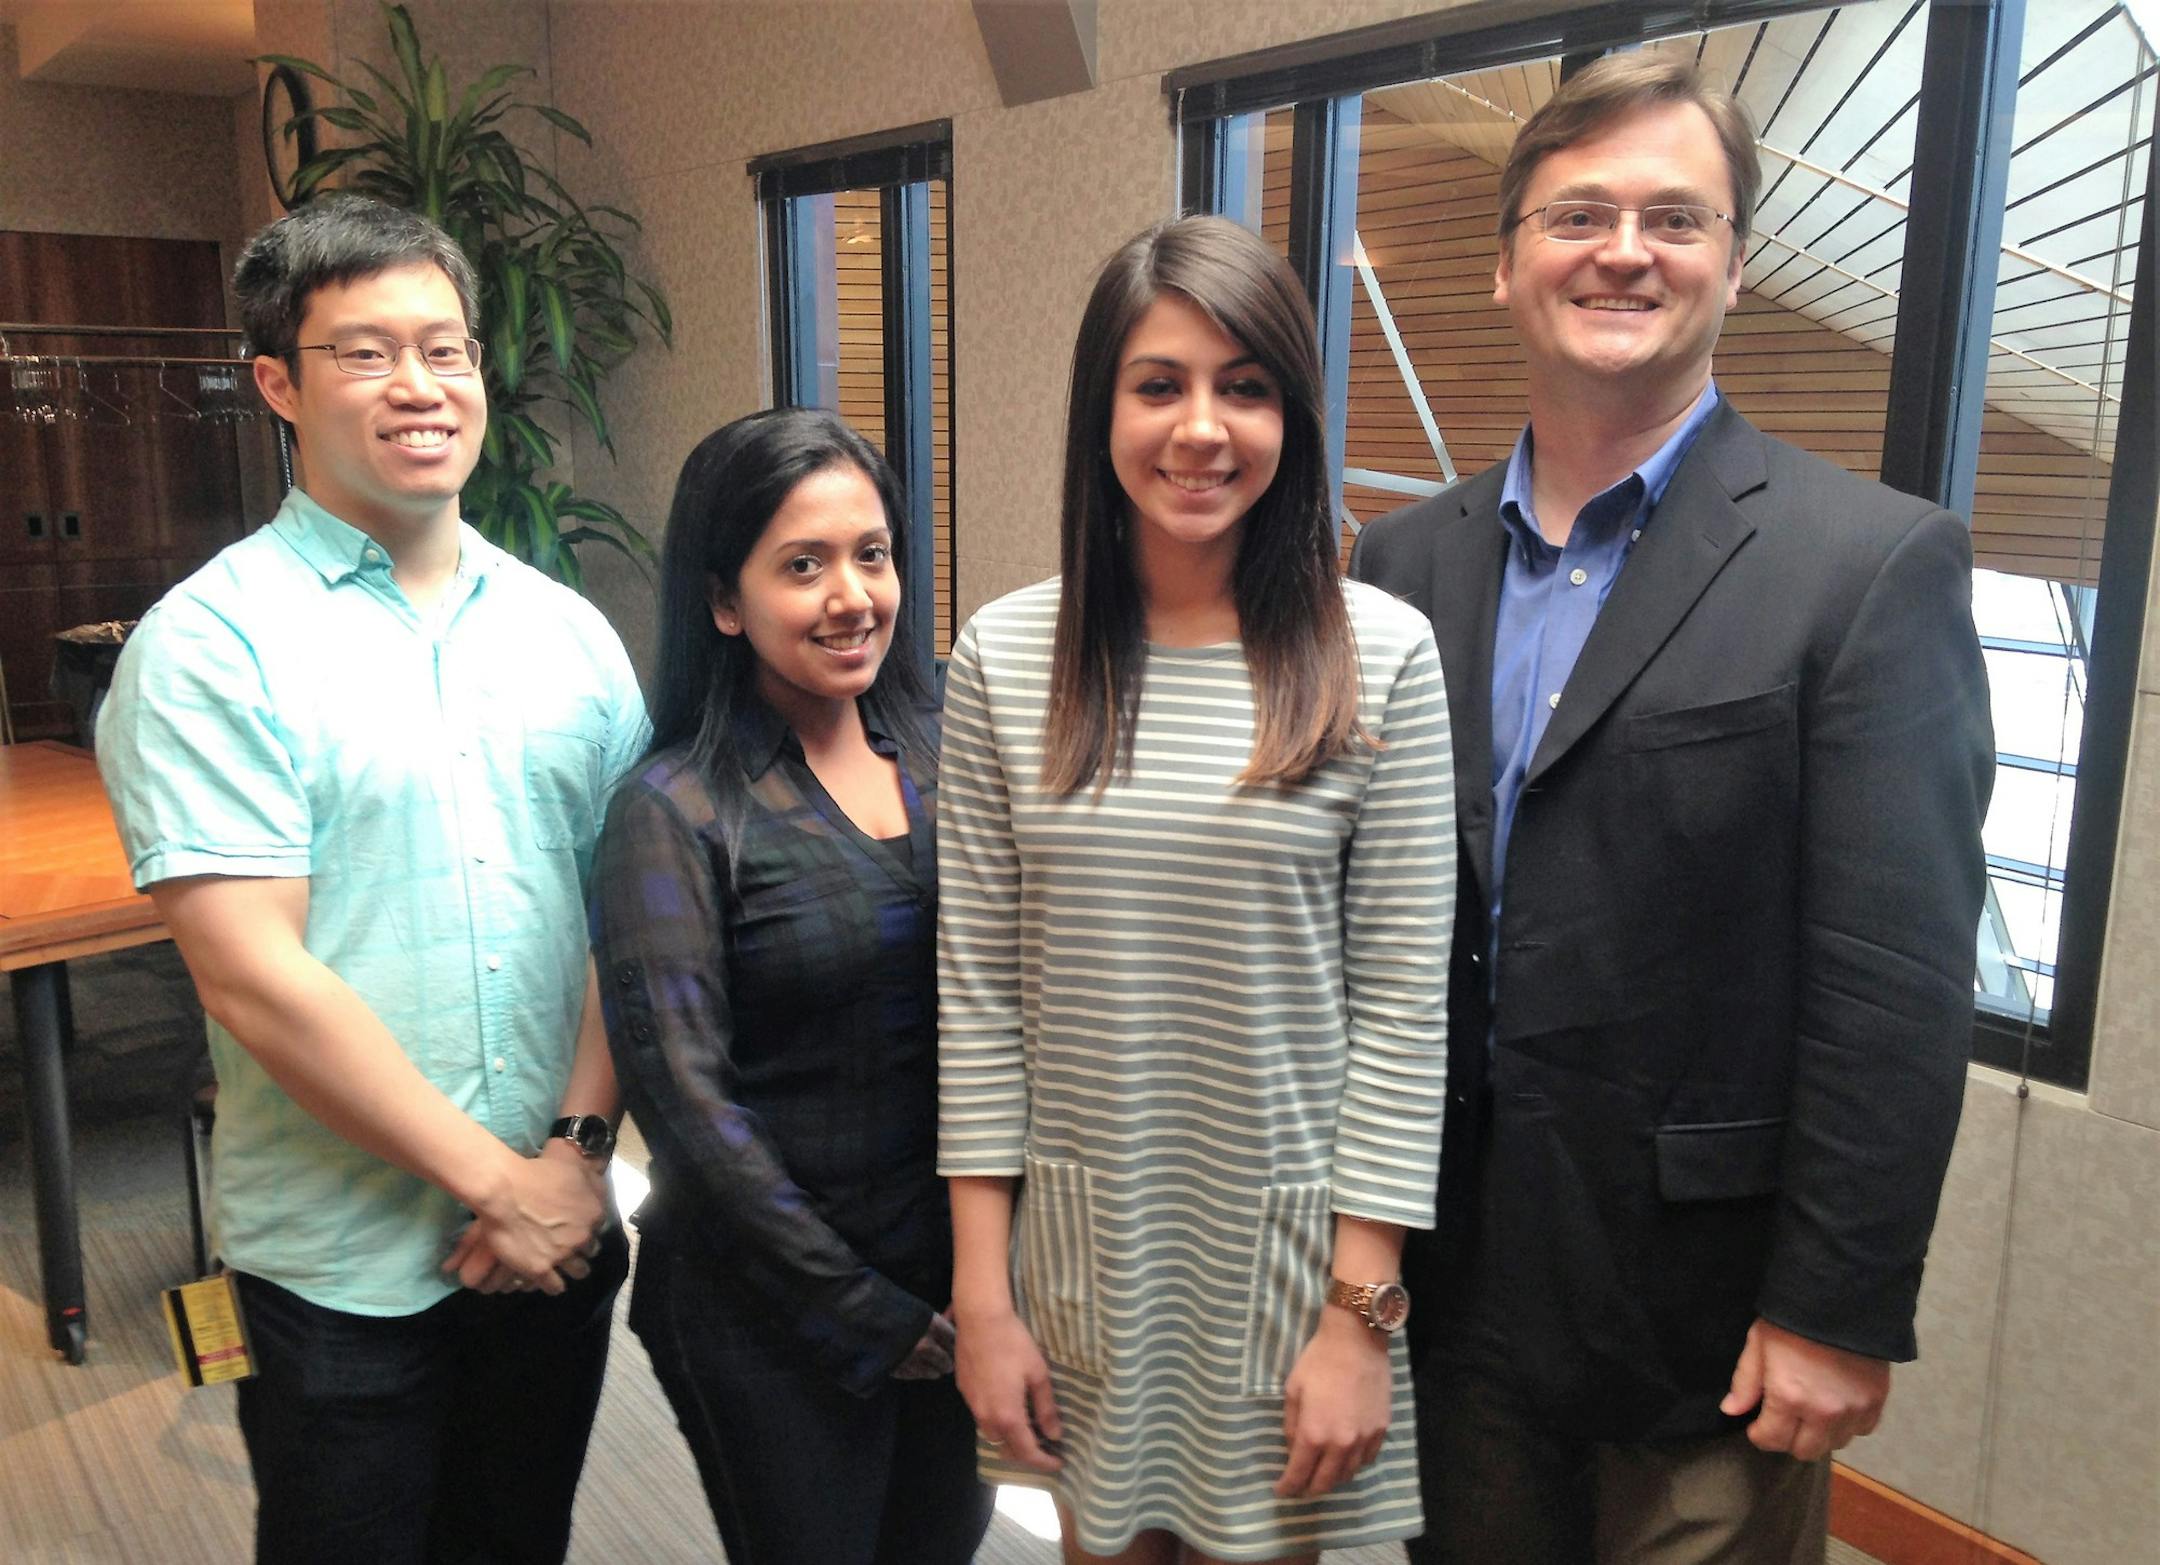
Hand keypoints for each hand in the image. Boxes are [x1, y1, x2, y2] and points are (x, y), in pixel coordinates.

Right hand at [452, 1147, 604, 1294]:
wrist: (505, 1191)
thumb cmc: (535, 1172)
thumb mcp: (571, 1165)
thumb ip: (587, 1177)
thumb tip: (595, 1175)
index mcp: (593, 1211)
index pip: (598, 1226)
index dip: (588, 1226)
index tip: (580, 1227)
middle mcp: (583, 1236)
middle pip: (590, 1249)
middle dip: (583, 1248)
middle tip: (572, 1246)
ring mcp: (563, 1254)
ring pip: (578, 1271)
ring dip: (573, 1270)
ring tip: (566, 1269)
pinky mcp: (541, 1269)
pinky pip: (555, 1285)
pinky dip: (554, 1285)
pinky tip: (552, 1283)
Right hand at [891, 1311, 956, 1379]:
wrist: (865, 1318)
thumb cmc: (894, 1310)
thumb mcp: (918, 1311)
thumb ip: (936, 1322)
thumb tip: (953, 1331)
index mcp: (932, 1325)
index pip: (953, 1340)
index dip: (956, 1343)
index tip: (958, 1346)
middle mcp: (925, 1343)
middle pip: (946, 1360)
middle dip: (948, 1361)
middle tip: (950, 1362)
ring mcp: (912, 1358)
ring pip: (933, 1372)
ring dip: (937, 1370)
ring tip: (939, 1368)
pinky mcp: (900, 1369)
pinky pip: (917, 1375)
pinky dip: (921, 1373)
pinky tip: (923, 1370)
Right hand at [952, 1303, 1062, 1471]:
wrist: (980, 1320)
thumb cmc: (1014, 1344)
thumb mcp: (1038, 1374)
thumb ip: (1045, 1408)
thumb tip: (1054, 1435)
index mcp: (1008, 1416)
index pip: (1026, 1452)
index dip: (1043, 1462)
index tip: (1058, 1463)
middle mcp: (986, 1417)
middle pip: (1006, 1447)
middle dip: (1025, 1451)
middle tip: (1044, 1443)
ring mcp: (972, 1405)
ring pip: (991, 1433)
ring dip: (1009, 1436)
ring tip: (1026, 1425)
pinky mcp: (964, 1392)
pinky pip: (982, 1416)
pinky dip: (996, 1419)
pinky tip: (1006, 1403)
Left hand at [1276, 1309, 1391, 1497]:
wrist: (1357, 1341)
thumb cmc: (1318, 1361)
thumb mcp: (1293, 1391)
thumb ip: (1292, 1426)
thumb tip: (1294, 1449)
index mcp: (1314, 1434)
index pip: (1299, 1474)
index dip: (1288, 1487)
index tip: (1281, 1491)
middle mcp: (1341, 1444)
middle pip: (1325, 1482)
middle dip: (1309, 1489)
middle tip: (1300, 1488)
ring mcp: (1364, 1439)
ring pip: (1348, 1474)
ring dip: (1332, 1479)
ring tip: (1322, 1475)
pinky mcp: (1381, 1430)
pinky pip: (1366, 1460)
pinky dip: (1353, 1465)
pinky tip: (1346, 1459)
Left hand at [1720, 1317, 1890, 1461]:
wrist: (1842, 1298)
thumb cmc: (1792, 1319)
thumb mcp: (1759, 1343)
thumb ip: (1745, 1382)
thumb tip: (1731, 1410)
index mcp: (1789, 1398)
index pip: (1772, 1440)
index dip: (1760, 1434)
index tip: (1758, 1424)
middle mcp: (1823, 1413)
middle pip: (1805, 1451)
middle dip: (1789, 1438)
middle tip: (1785, 1418)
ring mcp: (1853, 1410)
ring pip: (1834, 1443)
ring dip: (1820, 1433)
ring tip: (1812, 1410)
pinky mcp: (1877, 1402)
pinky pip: (1861, 1429)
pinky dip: (1848, 1423)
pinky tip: (1838, 1405)